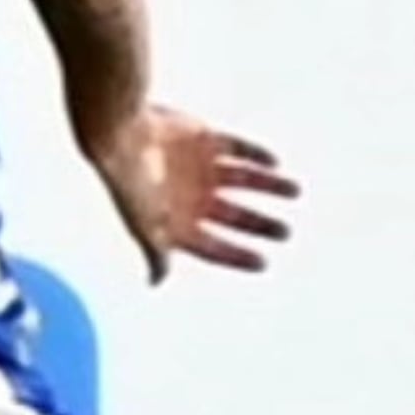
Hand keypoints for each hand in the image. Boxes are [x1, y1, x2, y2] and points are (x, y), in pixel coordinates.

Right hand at [91, 107, 298, 283]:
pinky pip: (240, 150)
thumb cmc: (128, 182)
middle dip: (261, 225)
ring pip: (245, 181)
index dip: (237, 256)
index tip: (263, 262)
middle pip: (235, 216)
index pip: (213, 246)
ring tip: (294, 190)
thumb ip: (156, 252)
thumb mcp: (144, 225)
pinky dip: (258, 156)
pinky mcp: (205, 140)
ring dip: (270, 187)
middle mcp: (191, 197)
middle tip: (285, 233)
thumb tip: (157, 280)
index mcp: (176, 222)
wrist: (121, 133)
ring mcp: (200, 168)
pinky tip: (275, 163)